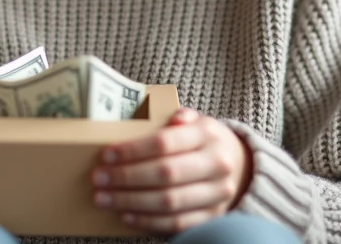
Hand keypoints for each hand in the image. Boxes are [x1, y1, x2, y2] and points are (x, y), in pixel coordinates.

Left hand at [90, 108, 252, 234]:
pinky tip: (126, 215)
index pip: (164, 142)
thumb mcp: (198, 121)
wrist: (241, 167)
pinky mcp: (213, 217)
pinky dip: (148, 221)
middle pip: (164, 174)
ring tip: (104, 198)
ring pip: (168, 202)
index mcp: (208, 135)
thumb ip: (181, 116)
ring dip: (131, 201)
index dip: (133, 150)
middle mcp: (216, 165)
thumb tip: (172, 116)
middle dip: (126, 177)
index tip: (106, 155)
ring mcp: (217, 194)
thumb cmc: (205, 141)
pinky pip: (177, 223)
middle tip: (99, 178)